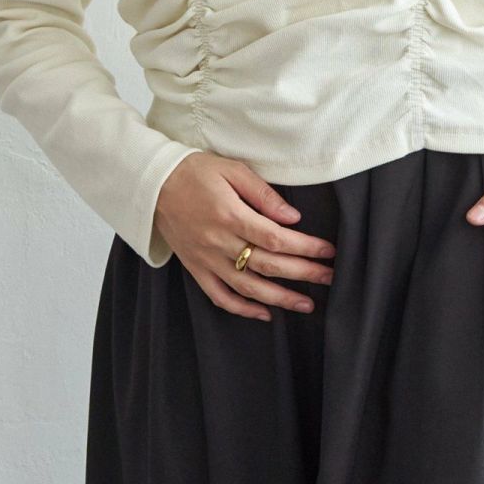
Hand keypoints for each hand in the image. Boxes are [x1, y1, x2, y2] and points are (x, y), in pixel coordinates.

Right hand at [155, 152, 336, 321]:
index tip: (328, 251)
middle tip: (330, 278)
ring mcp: (206, 259)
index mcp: (230, 215)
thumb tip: (292, 218)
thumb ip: (263, 194)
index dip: (306, 248)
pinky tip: (265, 313)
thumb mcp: (232, 170)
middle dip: (304, 274)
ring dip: (280, 298)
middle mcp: (219, 242)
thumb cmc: (195, 171)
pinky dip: (243, 309)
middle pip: (268, 265)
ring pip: (248, 287)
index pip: (277, 238)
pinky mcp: (195, 268)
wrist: (153, 184)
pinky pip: (220, 296)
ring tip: (307, 304)